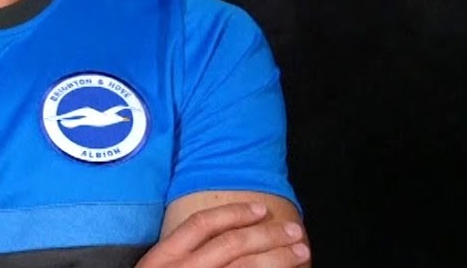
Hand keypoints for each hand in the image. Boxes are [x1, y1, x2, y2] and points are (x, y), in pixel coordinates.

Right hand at [135, 202, 310, 267]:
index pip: (203, 224)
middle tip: (294, 231)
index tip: (260, 209)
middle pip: (233, 244)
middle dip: (268, 235)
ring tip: (301, 252)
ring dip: (279, 258)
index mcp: (165, 257)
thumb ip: (183, 254)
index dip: (234, 213)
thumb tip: (226, 235)